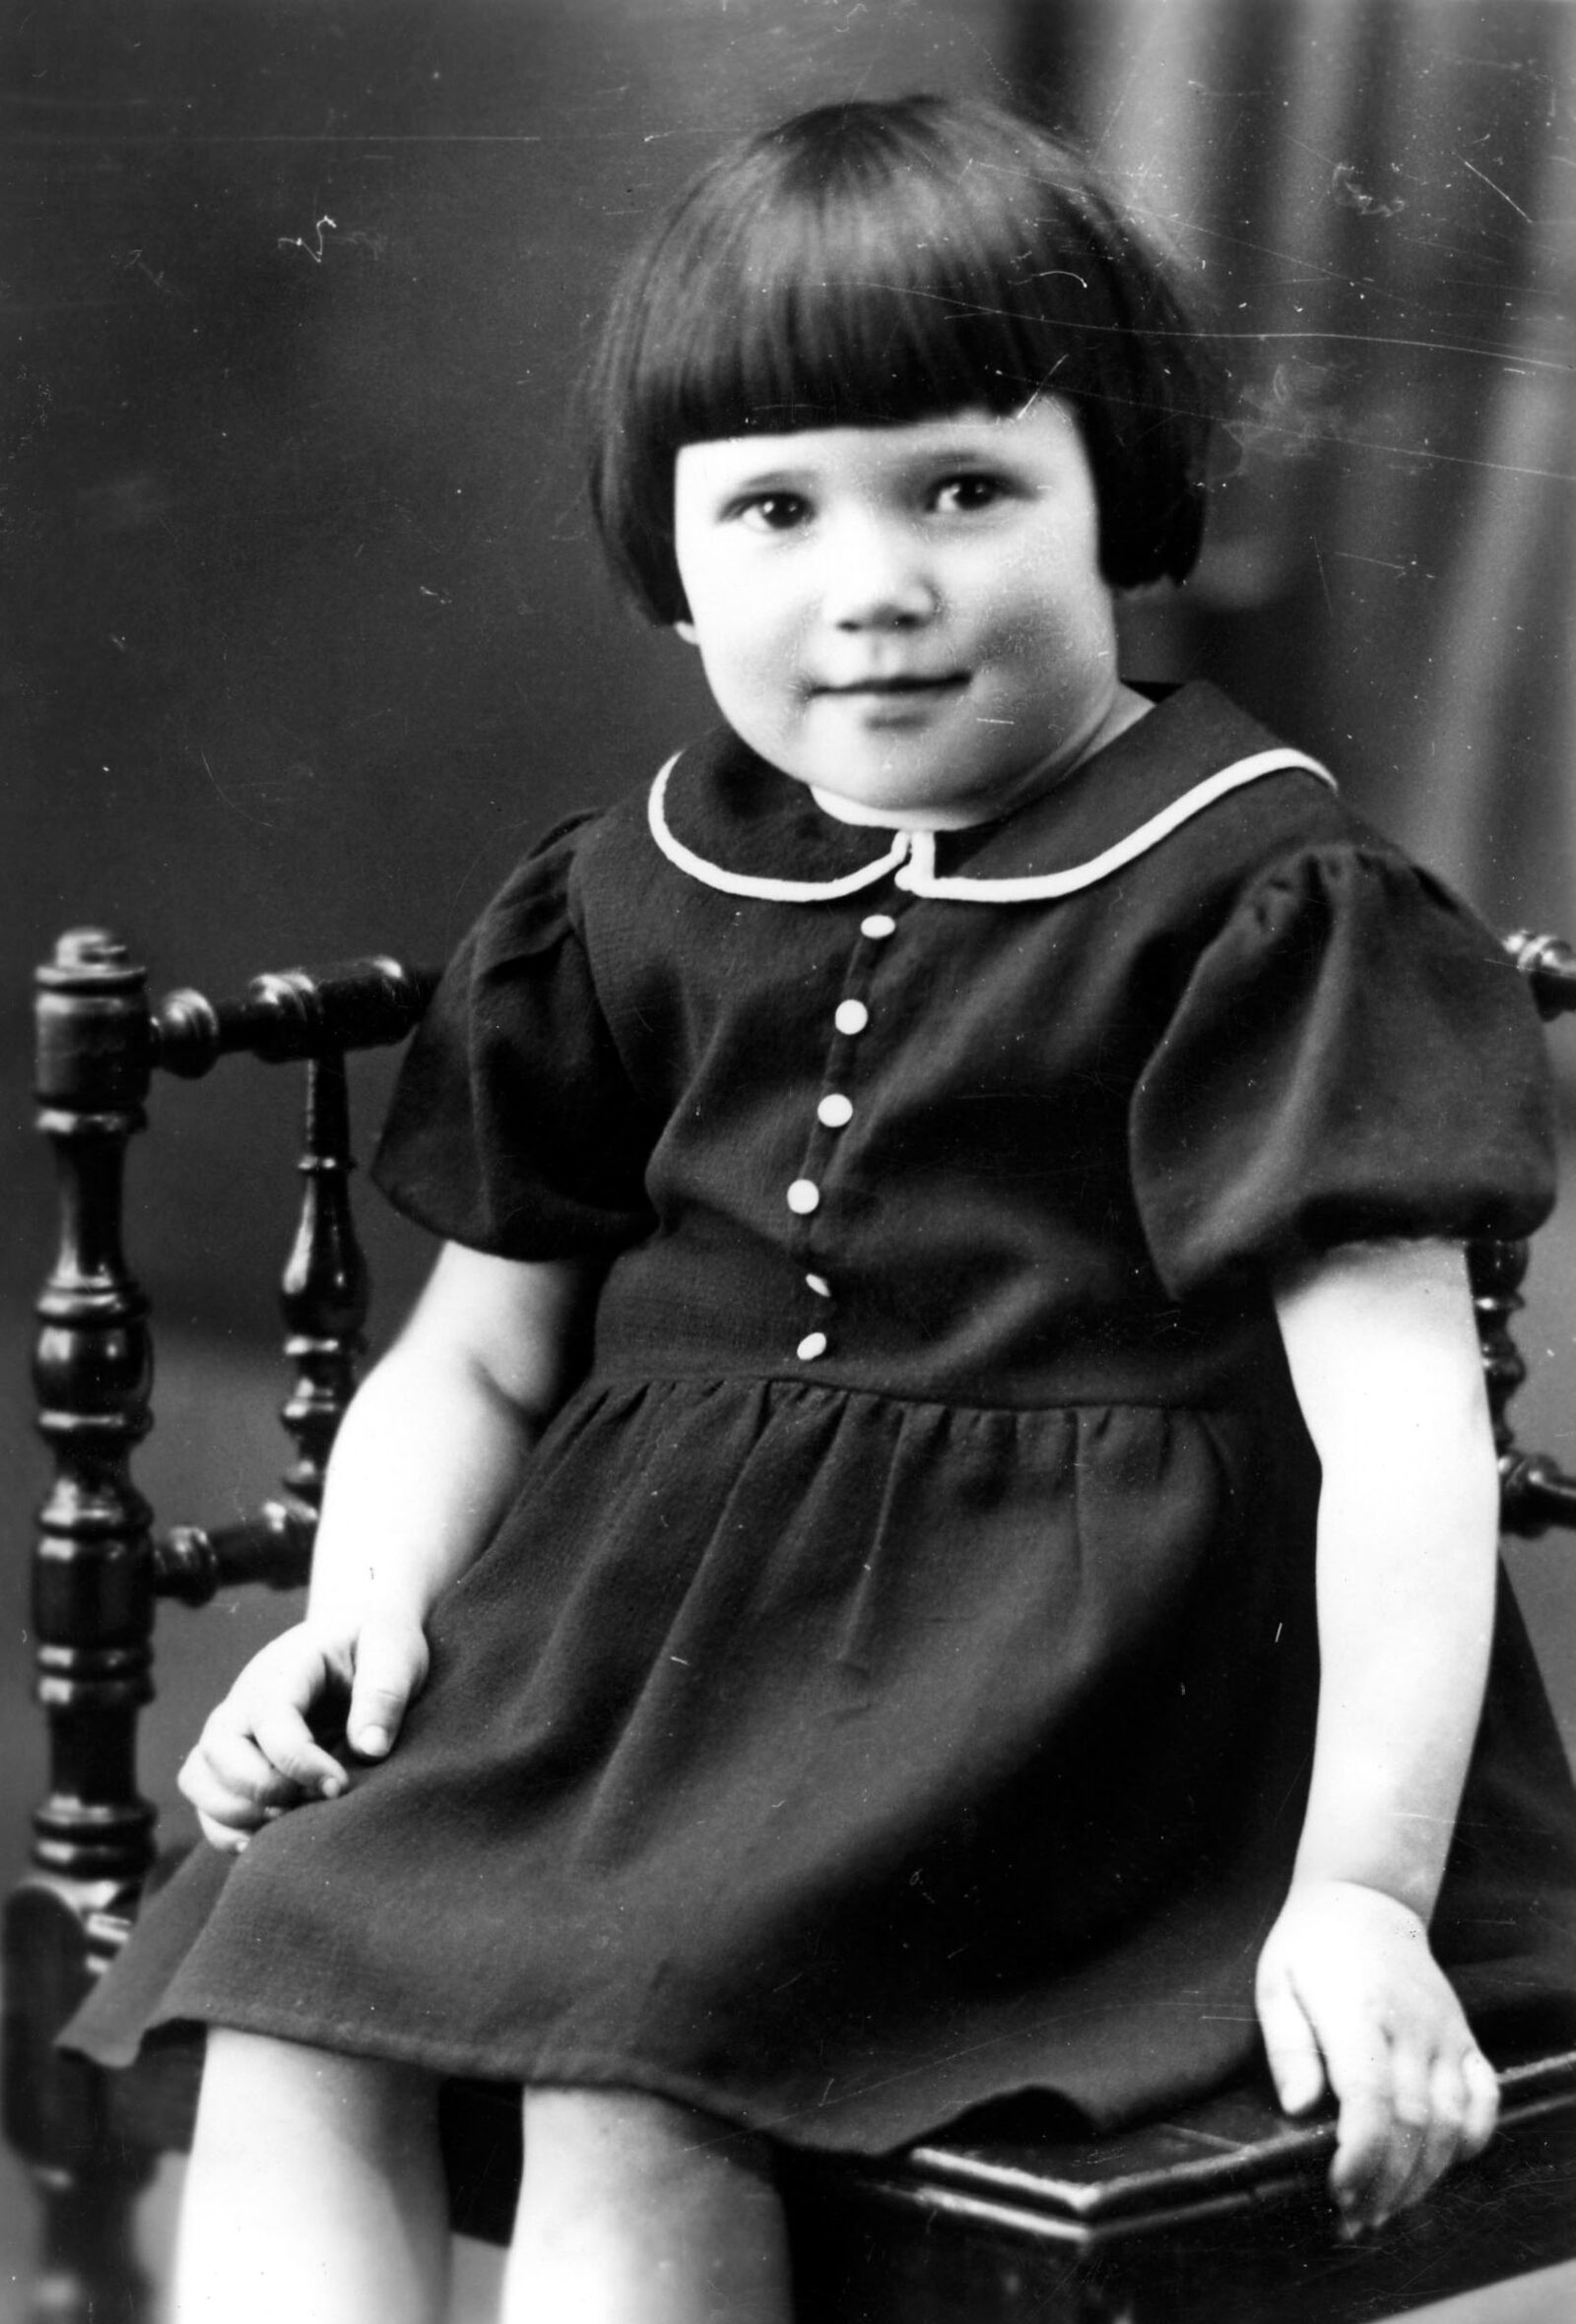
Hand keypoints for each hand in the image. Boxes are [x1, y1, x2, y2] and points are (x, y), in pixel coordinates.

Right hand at [177, 1612, 429, 1852]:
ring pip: (198, 1779)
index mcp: (285, 1668)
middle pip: (218, 1751)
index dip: (299, 1762)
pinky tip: (266, 1839)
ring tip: (289, 1823)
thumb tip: (370, 1749)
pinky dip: (224, 1828)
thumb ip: (384, 1695)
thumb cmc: (377, 1645)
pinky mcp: (234, 1760)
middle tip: (314, 1801)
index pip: (269, 1719)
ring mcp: (234, 1731)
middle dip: (262, 1789)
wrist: (359, 1639)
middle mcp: (246, 1699)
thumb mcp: (394, 1651)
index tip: (340, 1786)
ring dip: (236, 1813)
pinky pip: (205, 1801)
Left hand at [1255, 1878, 1498, 2232]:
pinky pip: (1484, 2097)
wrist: (1365, 1899)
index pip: (1371, 2100)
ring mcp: (1444, 2033)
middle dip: (1387, 2182)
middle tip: (1357, 2219)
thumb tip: (1297, 2108)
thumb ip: (1287, 2047)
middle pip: (1413, 2124)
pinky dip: (1472, 2138)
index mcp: (1358, 2014)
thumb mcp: (1276, 1984)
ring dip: (1424, 2175)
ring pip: (1452, 2121)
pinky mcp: (1463, 2037)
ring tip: (1389, 2207)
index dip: (1361, 2156)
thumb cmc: (1311, 1947)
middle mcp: (1410, 2027)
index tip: (1339, 2190)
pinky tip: (1443, 2165)